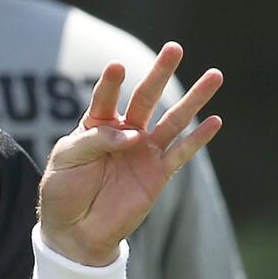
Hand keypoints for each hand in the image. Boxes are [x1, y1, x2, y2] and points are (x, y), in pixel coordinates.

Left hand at [39, 42, 222, 265]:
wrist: (75, 230)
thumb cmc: (63, 190)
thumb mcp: (66, 160)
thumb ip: (95, 141)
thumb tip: (133, 134)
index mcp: (96, 124)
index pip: (105, 97)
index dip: (111, 83)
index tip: (117, 67)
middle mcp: (124, 132)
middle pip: (145, 97)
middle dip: (160, 73)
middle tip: (175, 48)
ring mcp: (144, 152)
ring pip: (172, 119)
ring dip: (194, 99)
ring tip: (214, 75)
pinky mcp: (158, 174)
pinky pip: (181, 152)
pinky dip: (198, 137)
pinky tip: (214, 120)